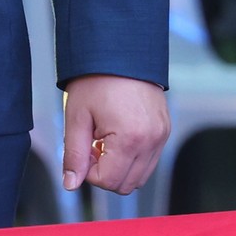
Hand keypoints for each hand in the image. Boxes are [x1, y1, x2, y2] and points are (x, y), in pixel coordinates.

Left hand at [61, 75, 168, 194]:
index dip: (89, 171)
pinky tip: (118, 135)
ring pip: (140, 177)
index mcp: (130, 139)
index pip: (107, 181)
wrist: (120, 50)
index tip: (83, 149)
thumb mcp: (77, 117)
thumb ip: (74, 155)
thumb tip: (71, 185)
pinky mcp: (165, 130)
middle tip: (92, 145)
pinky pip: (149, 160)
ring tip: (105, 139)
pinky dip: (132, 157)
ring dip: (119, 167)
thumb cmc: (96, 80)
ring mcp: (162, 135)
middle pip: (126, 185)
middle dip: (105, 172)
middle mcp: (152, 140)